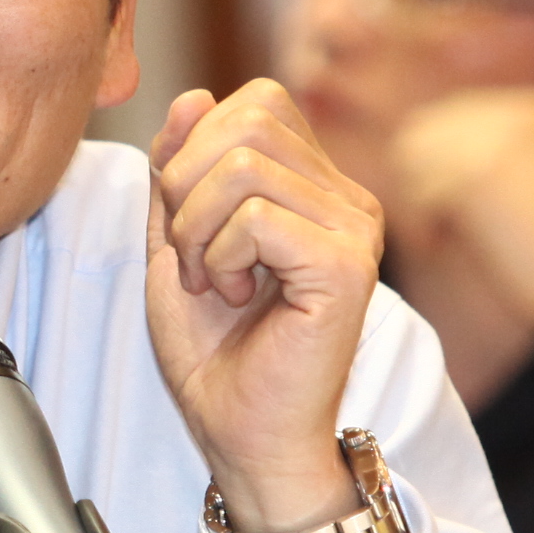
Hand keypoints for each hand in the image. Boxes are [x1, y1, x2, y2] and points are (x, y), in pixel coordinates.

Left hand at [145, 81, 385, 532]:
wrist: (243, 435)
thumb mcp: (177, 239)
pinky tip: (237, 297)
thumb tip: (192, 96)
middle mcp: (349, 200)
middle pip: (249, 119)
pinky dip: (220, 257)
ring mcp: (356, 230)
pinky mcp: (347, 267)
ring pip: (244, 165)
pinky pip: (255, 217)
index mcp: (319, 186)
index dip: (197, 150)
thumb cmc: (218, 354)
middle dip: (189, 185)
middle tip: (194, 256)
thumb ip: (180, 169)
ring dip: (198, 230)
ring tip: (214, 282)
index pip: (258, 103)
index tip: (189, 225)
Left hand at [379, 86, 533, 321]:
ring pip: (410, 157)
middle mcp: (516, 110)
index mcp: (532, 107)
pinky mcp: (479, 172)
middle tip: (434, 232)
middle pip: (420, 131)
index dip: (429, 168)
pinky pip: (416, 190)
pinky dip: (419, 224)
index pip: (443, 119)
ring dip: (414, 202)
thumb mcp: (530, 185)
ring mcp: (497, 136)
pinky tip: (440, 248)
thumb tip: (407, 148)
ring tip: (439, 240)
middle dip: (416, 182)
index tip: (442, 215)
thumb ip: (485, 159)